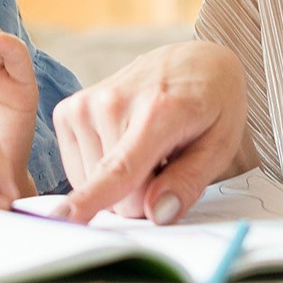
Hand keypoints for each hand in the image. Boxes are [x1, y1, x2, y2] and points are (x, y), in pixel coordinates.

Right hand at [51, 41, 247, 223]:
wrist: (195, 62)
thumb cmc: (211, 103)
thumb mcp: (220, 144)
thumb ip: (188, 182)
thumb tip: (156, 213)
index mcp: (157, 111)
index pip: (120, 168)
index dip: (91, 200)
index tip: (62, 220)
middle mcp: (112, 102)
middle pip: (116, 194)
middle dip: (141, 194)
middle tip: (166, 161)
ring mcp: (86, 104)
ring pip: (94, 185)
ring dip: (121, 183)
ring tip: (146, 147)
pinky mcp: (69, 111)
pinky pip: (78, 172)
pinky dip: (101, 170)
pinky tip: (123, 144)